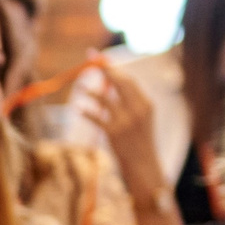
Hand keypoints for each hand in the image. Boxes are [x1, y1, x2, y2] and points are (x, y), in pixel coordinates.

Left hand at [75, 66, 162, 203]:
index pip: (128, 80)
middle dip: (103, 70)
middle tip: (89, 63)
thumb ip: (129, 101)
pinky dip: (85, 111)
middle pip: (118, 83)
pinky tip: (77, 108)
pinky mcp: (114, 134)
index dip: (113, 68)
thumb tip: (110, 82)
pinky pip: (95, 118)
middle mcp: (138, 110)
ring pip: (104, 99)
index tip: (101, 59)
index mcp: (147, 104)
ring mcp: (126, 122)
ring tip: (80, 88)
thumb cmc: (139, 141)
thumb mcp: (141, 118)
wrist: (144, 165)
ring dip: (89, 91)